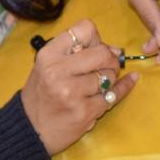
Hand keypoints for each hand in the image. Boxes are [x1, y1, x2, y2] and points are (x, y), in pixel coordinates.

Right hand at [20, 19, 137, 154]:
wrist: (30, 129)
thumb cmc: (41, 94)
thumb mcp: (47, 65)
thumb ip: (75, 53)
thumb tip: (115, 49)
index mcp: (49, 55)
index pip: (85, 30)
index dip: (96, 38)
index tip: (94, 49)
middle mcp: (58, 71)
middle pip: (102, 52)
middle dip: (110, 59)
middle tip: (105, 67)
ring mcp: (72, 93)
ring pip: (109, 75)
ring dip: (109, 79)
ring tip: (97, 85)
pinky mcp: (84, 112)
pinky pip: (114, 96)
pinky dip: (122, 89)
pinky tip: (128, 81)